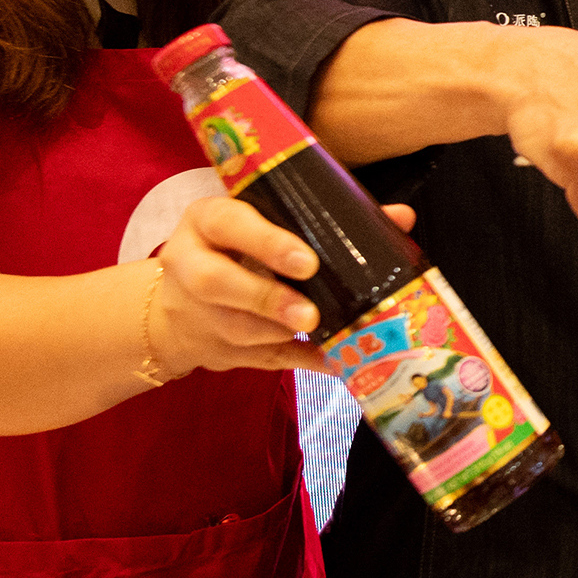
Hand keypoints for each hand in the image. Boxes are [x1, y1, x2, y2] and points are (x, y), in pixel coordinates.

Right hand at [146, 194, 407, 375]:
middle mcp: (191, 265)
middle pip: (219, 284)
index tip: (307, 262)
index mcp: (207, 222)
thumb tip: (402, 217)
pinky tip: (334, 361)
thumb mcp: (265, 219)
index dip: (267, 243)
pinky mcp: (215, 349)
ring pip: (236, 328)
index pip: (229, 224)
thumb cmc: (239, 247)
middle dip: (268, 299)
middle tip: (309, 313)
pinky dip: (300, 361)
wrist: (175, 304)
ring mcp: (199, 312)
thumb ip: (329, 217)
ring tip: (317, 329)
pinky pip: (257, 360)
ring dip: (278, 332)